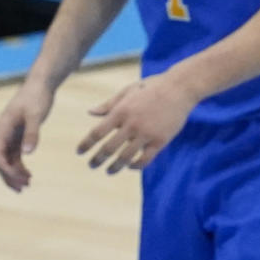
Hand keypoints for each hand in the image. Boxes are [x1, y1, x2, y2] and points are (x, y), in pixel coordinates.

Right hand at [0, 80, 53, 191]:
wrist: (41, 84)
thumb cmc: (37, 96)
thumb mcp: (36, 115)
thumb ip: (32, 134)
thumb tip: (27, 154)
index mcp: (3, 127)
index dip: (6, 168)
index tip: (18, 178)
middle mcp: (3, 132)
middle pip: (0, 159)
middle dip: (9, 175)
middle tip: (23, 188)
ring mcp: (9, 134)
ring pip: (7, 159)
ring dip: (15, 173)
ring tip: (27, 185)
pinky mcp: (18, 135)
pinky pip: (15, 155)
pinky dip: (20, 166)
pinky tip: (29, 175)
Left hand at [77, 73, 196, 173]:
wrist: (180, 88)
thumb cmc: (152, 87)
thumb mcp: (128, 91)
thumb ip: (109, 105)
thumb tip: (90, 112)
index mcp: (121, 111)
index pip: (97, 133)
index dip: (86, 144)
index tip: (79, 152)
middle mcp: (131, 124)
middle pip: (108, 148)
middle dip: (97, 159)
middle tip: (92, 165)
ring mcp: (146, 134)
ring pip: (125, 157)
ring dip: (114, 167)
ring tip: (109, 171)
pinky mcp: (160, 141)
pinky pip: (144, 159)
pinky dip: (135, 166)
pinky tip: (130, 167)